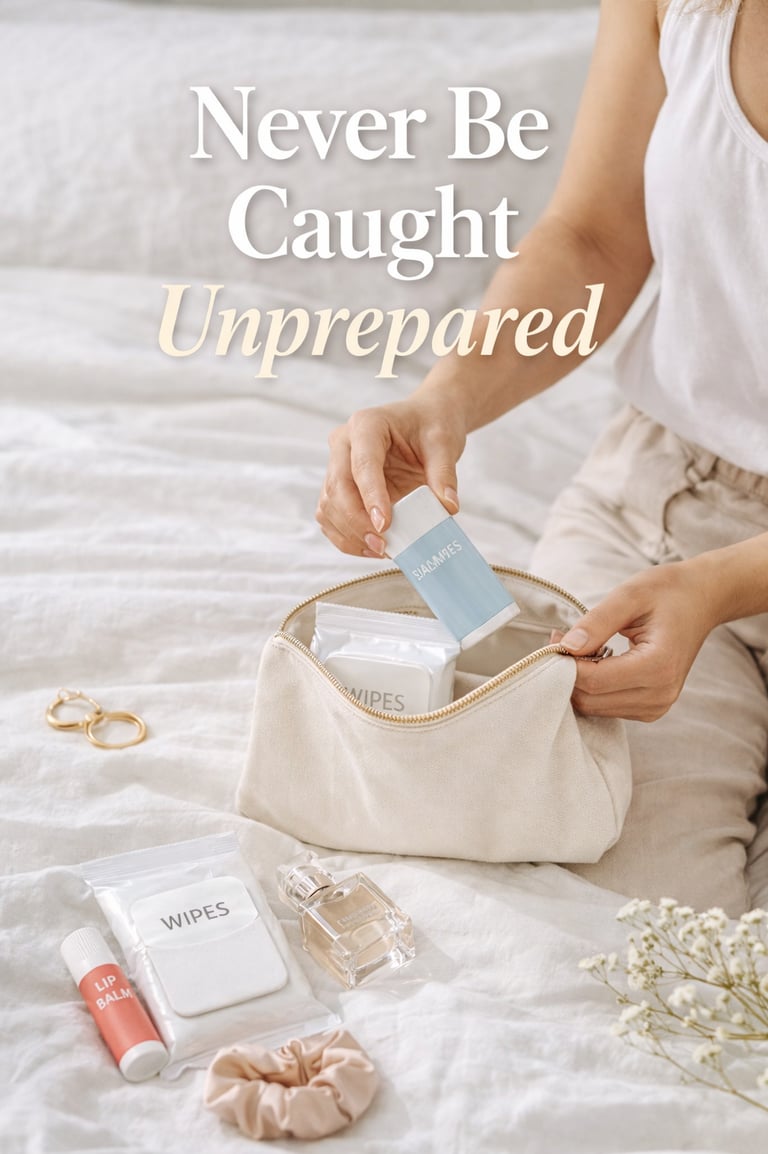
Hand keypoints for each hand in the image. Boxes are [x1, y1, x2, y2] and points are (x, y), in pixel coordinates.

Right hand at [316, 395, 465, 556]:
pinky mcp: (338, 487)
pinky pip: (331, 517)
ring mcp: (337, 466)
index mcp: (366, 425)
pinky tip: (370, 547)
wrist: (425, 421)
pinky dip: (346, 537)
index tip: (384, 525)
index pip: (362, 464)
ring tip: (379, 550)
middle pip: (337, 488)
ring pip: (328, 506)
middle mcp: (343, 444)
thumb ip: (444, 474)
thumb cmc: (430, 425)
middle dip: (356, 522)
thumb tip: (448, 507)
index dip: (370, 497)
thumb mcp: (443, 443)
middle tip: (382, 545)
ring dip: (349, 534)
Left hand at [553, 561, 718, 721]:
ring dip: (578, 681)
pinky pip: (607, 707)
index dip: (564, 662)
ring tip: (581, 647)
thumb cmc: (668, 592)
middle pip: (590, 699)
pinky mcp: (651, 708)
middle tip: (560, 640)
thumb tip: (566, 646)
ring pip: (595, 707)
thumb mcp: (630, 595)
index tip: (555, 637)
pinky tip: (595, 661)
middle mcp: (659, 694)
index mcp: (658, 666)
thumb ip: (596, 622)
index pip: (593, 680)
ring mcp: (657, 706)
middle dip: (567, 672)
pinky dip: (592, 688)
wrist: (702, 600)